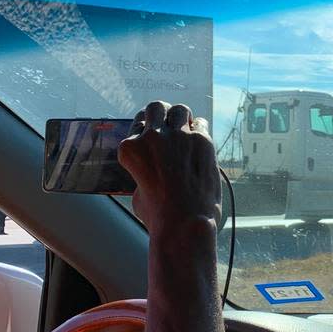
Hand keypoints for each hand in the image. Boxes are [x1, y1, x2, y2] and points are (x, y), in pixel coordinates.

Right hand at [118, 101, 221, 232]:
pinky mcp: (201, 140)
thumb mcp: (138, 191)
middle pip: (156, 107)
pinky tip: (200, 145)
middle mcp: (152, 137)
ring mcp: (178, 136)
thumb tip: (154, 167)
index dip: (147, 130)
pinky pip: (201, 124)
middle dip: (163, 115)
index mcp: (131, 149)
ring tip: (186, 132)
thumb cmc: (158, 215)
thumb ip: (144, 171)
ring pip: (180, 110)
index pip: (138, 124)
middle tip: (170, 127)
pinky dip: (200, 131)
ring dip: (183, 118)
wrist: (183, 224)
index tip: (154, 137)